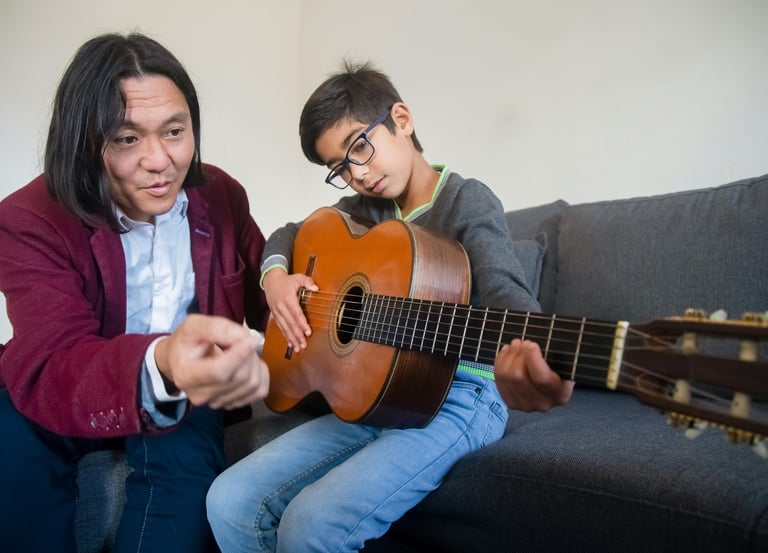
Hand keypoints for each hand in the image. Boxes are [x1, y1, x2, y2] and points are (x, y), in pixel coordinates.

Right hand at [154, 314, 269, 409]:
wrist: (180, 361)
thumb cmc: (186, 342)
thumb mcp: (193, 326)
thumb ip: (216, 328)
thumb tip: (243, 337)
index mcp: (186, 375)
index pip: (219, 372)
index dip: (240, 355)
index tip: (252, 338)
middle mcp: (200, 394)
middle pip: (240, 377)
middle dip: (248, 353)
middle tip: (240, 339)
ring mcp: (216, 402)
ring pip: (253, 384)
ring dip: (255, 362)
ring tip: (241, 350)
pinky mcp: (232, 404)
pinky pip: (260, 390)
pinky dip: (261, 374)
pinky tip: (248, 363)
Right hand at [263, 268, 317, 351]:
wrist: (270, 280)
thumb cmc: (287, 280)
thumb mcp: (298, 277)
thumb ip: (307, 281)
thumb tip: (316, 288)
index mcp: (288, 299)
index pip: (296, 313)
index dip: (302, 323)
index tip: (308, 332)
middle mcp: (281, 307)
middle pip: (290, 323)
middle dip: (297, 335)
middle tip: (304, 345)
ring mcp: (276, 312)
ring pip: (285, 328)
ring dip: (292, 339)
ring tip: (298, 348)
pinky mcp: (274, 315)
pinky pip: (280, 327)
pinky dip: (285, 336)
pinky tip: (290, 343)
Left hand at [494, 339, 573, 411]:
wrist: (554, 382)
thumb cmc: (559, 366)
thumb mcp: (563, 360)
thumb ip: (555, 353)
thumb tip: (531, 345)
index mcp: (560, 394)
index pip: (542, 378)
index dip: (533, 358)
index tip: (532, 345)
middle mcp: (543, 404)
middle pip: (519, 376)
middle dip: (518, 354)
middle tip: (523, 342)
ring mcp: (525, 405)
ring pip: (506, 376)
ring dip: (508, 356)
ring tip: (515, 345)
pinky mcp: (511, 402)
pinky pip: (498, 379)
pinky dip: (500, 362)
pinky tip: (507, 352)